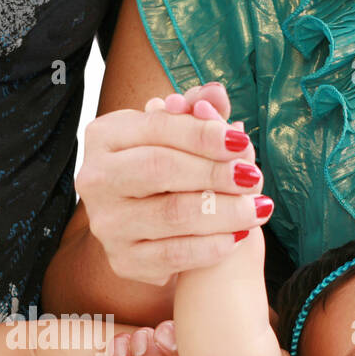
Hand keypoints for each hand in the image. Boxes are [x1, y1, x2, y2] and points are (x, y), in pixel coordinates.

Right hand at [77, 82, 268, 285]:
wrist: (144, 226)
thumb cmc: (163, 168)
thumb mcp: (176, 134)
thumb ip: (197, 113)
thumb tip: (215, 94)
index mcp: (104, 136)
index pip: (158, 127)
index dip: (204, 134)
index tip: (243, 141)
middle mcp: (95, 180)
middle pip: (160, 169)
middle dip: (215, 172)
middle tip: (254, 177)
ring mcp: (106, 224)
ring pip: (172, 215)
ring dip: (225, 212)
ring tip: (258, 208)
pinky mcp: (123, 261)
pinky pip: (175, 254)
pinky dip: (213, 246)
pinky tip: (239, 236)